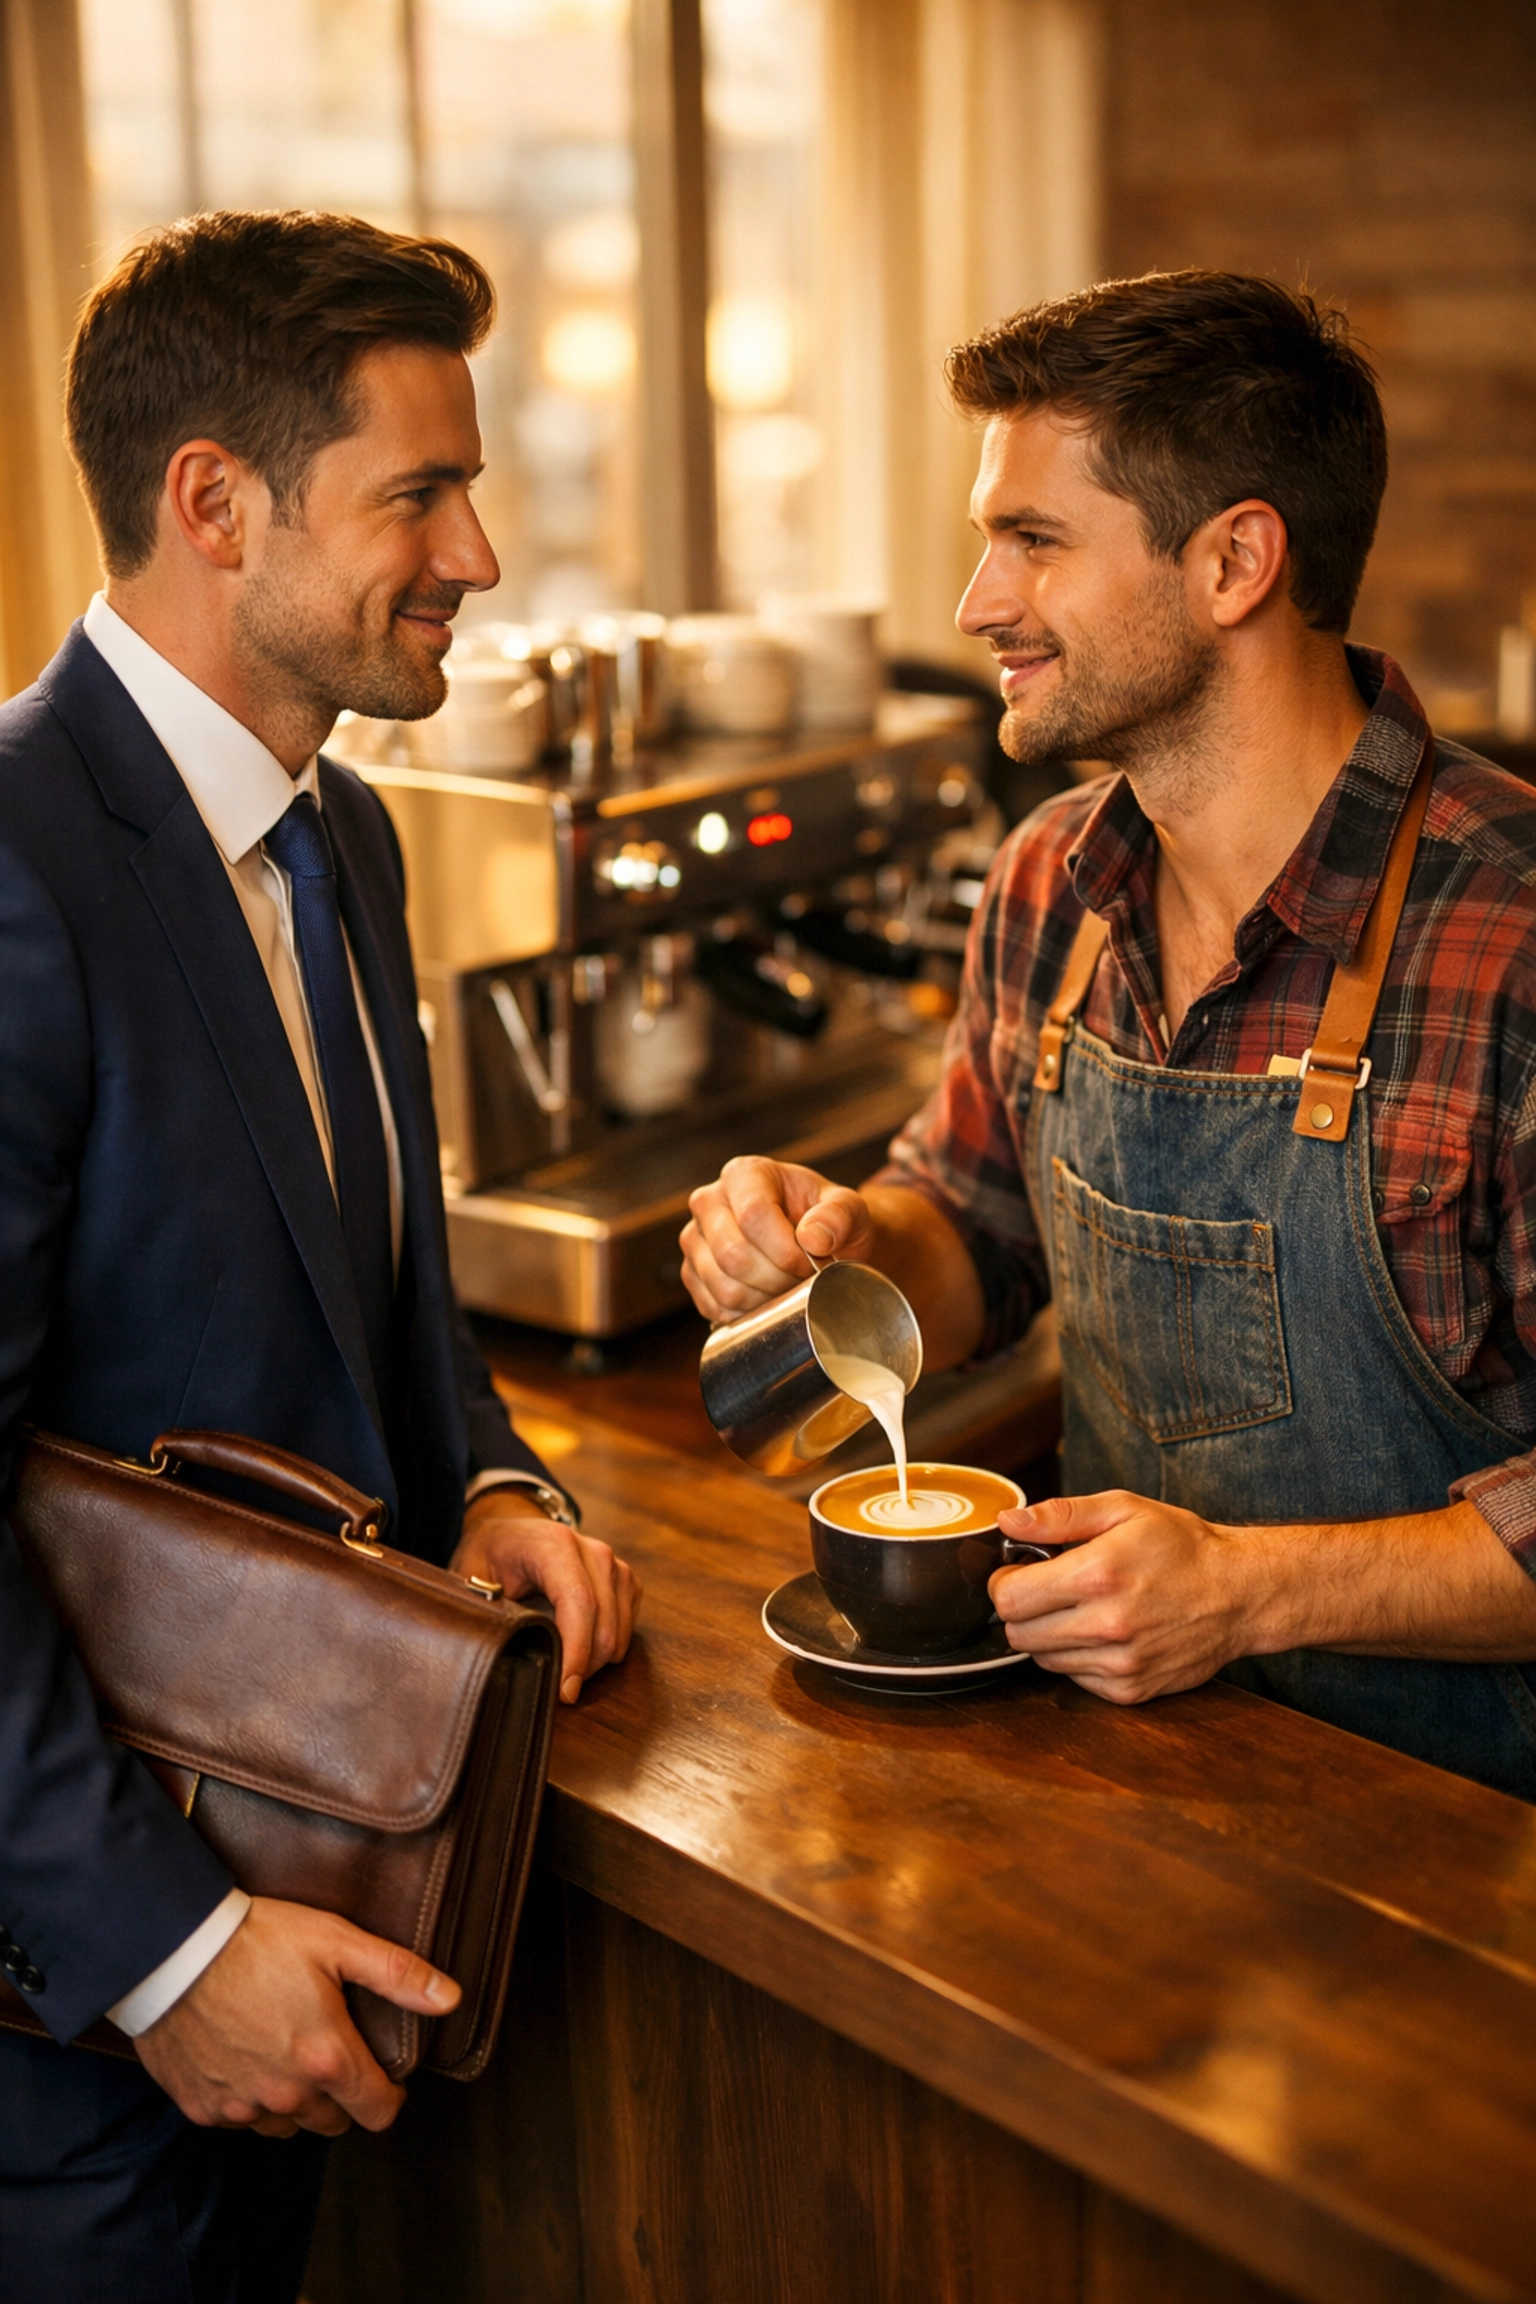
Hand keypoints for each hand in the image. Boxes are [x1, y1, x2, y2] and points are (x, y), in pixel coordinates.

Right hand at [134, 1895, 459, 2136]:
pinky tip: (245, 2056)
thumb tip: (450, 1998)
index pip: (379, 2112)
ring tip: (287, 2051)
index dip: (389, 2095)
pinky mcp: (202, 2108)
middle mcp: (287, 2096)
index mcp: (327, 2060)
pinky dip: (249, 2098)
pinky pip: (241, 2118)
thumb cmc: (256, 1939)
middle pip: (334, 2122)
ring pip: (287, 2124)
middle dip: (341, 2094)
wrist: (170, 1950)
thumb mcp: (336, 1941)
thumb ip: (397, 1974)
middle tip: (329, 2049)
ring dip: (295, 2100)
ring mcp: (241, 2107)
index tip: (382, 2074)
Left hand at [453, 1488, 639, 1704]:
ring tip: (564, 1671)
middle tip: (557, 1691)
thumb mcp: (472, 1576)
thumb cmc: (490, 1554)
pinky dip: (608, 1647)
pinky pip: (627, 1625)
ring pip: (619, 1630)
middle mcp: (593, 1551)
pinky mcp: (623, 1578)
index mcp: (554, 1545)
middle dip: (584, 1667)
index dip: (576, 1652)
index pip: (579, 1603)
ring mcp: (613, 1564)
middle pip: (604, 1624)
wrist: (511, 1529)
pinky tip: (581, 1650)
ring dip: (596, 1661)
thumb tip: (497, 1651)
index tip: (564, 1692)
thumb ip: (487, 1609)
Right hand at [681, 1156, 877, 1321]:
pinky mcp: (692, 1272)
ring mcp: (694, 1238)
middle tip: (803, 1281)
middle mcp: (709, 1201)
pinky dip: (746, 1314)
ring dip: (764, 1300)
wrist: (812, 1239)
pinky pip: (714, 1306)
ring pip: (723, 1286)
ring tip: (788, 1289)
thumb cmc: (827, 1219)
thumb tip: (812, 1238)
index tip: (812, 1262)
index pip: (753, 1215)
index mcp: (745, 1174)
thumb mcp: (848, 1209)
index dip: (786, 1250)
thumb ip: (839, 1216)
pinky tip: (768, 1300)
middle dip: (777, 1279)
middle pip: (733, 1254)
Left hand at [988, 1490, 1256, 1703]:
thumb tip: (1008, 1522)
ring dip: (1048, 1635)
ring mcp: (1119, 1663)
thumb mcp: (1123, 1510)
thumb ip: (1060, 1516)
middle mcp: (1106, 1625)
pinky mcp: (1131, 1690)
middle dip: (1022, 1610)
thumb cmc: (1182, 1546)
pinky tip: (1103, 1633)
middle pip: (1019, 1634)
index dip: (1005, 1582)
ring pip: (1043, 1659)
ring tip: (1081, 1609)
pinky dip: (1078, 1658)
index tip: (1019, 1571)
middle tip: (1047, 1590)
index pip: (1010, 1599)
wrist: (1241, 1594)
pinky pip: (1075, 1679)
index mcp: (1097, 1575)